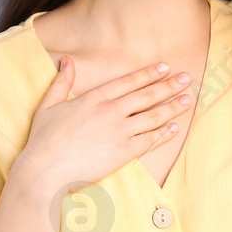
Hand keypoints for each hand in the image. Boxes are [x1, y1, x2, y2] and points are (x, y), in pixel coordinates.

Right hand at [9, 57, 195, 201]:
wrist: (45, 170)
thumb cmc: (43, 140)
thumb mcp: (48, 105)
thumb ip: (61, 82)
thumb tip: (67, 61)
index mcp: (94, 98)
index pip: (128, 82)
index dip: (149, 74)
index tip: (165, 67)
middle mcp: (110, 111)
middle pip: (146, 96)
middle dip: (169, 86)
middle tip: (187, 79)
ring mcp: (119, 132)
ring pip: (153, 117)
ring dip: (173, 107)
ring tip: (188, 100)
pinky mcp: (123, 153)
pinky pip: (149, 140)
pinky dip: (164, 133)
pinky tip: (176, 127)